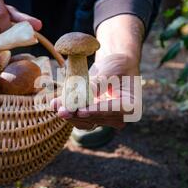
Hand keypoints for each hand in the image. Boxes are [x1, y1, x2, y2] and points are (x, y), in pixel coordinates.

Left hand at [51, 14, 143, 129]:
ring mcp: (107, 120)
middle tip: (61, 109)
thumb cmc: (117, 65)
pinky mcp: (95, 119)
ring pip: (86, 122)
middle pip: (97, 119)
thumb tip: (82, 96)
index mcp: (131, 106)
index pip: (113, 110)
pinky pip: (80, 119)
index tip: (80, 111)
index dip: (96, 112)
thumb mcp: (110, 70)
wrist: (116, 67)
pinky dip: (69, 112)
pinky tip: (56, 105)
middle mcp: (120, 117)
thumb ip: (98, 84)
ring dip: (70, 114)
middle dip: (77, 114)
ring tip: (56, 105)